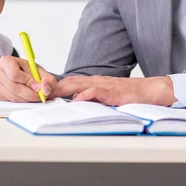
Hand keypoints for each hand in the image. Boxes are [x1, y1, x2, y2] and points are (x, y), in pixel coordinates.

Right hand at [0, 56, 56, 101]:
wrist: (19, 72)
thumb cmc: (26, 70)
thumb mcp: (39, 70)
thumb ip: (47, 79)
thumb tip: (46, 88)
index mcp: (6, 61)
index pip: (14, 74)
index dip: (27, 82)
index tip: (38, 86)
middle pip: (13, 87)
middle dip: (29, 94)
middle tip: (40, 95)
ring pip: (12, 96)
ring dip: (27, 99)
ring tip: (36, 96)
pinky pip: (10, 101)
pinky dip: (21, 101)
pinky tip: (27, 97)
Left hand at [52, 76, 175, 105]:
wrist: (147, 90)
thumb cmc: (126, 94)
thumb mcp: (105, 97)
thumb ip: (92, 98)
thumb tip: (76, 104)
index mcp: (92, 82)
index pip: (69, 82)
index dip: (55, 86)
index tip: (41, 92)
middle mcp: (95, 81)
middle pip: (69, 81)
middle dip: (53, 86)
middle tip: (39, 93)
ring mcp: (103, 85)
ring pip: (78, 84)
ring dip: (63, 89)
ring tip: (50, 94)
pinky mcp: (111, 91)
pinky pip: (96, 91)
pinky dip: (85, 94)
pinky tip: (77, 99)